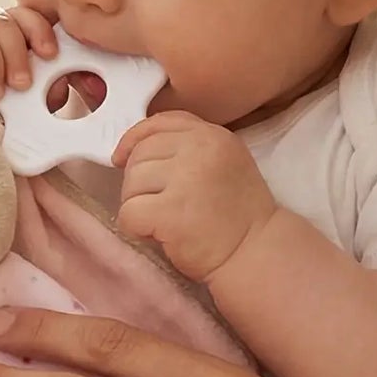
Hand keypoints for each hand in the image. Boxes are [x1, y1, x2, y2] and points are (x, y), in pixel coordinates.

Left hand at [112, 112, 278, 283]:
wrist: (255, 253)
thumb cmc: (236, 215)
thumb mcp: (222, 162)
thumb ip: (187, 147)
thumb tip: (133, 148)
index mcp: (212, 135)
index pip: (158, 123)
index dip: (133, 139)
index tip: (122, 158)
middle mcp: (200, 149)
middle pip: (139, 155)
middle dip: (138, 182)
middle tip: (158, 205)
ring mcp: (186, 179)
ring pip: (130, 184)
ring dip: (137, 205)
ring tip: (162, 221)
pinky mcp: (171, 211)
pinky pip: (128, 213)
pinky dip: (135, 228)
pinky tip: (155, 234)